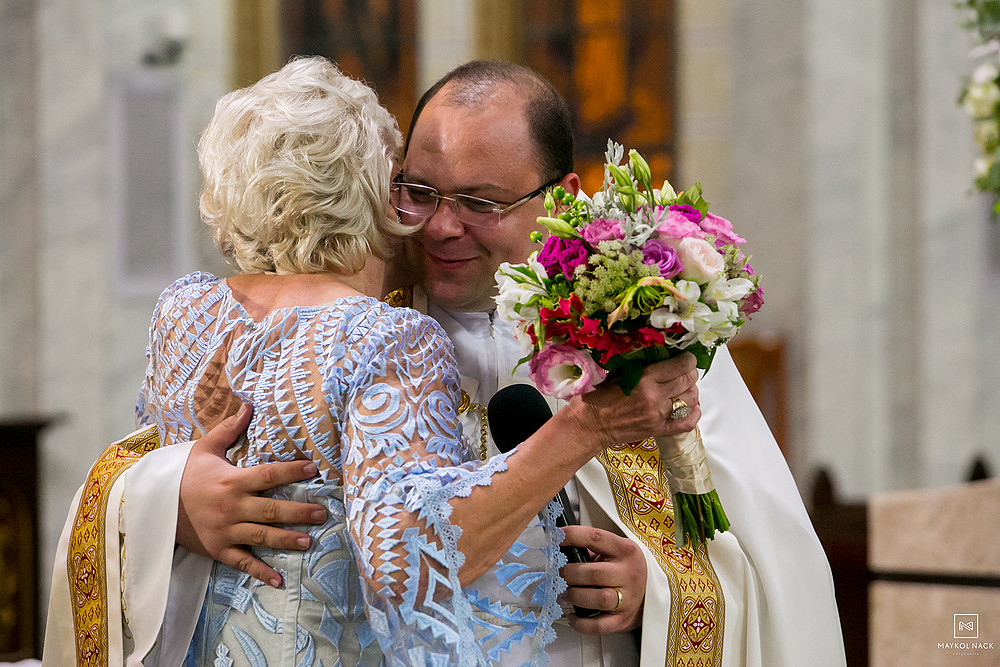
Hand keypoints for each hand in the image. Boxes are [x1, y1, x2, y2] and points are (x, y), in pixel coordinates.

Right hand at [177, 403, 326, 587]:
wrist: (152, 506)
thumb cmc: (184, 475)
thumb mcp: (204, 449)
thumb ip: (229, 429)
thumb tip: (248, 405)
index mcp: (231, 482)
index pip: (268, 475)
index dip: (291, 471)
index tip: (313, 468)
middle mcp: (231, 508)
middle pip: (271, 510)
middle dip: (299, 512)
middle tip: (322, 513)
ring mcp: (225, 531)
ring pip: (261, 537)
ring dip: (286, 540)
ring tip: (309, 542)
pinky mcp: (218, 550)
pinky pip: (242, 563)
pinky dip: (261, 572)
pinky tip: (279, 579)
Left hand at [560, 525, 645, 634]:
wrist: (651, 593)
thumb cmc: (625, 569)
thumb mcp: (615, 551)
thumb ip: (591, 549)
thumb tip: (559, 549)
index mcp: (624, 550)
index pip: (595, 538)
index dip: (572, 536)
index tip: (555, 538)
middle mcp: (628, 573)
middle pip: (593, 573)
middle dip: (569, 573)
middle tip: (558, 574)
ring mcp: (627, 598)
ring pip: (598, 598)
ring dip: (575, 596)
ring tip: (565, 593)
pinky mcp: (622, 619)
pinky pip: (599, 625)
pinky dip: (582, 623)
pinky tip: (573, 616)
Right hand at [571, 353, 701, 449]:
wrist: (589, 425)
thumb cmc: (599, 398)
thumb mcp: (619, 374)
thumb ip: (643, 367)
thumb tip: (663, 358)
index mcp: (644, 379)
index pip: (680, 366)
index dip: (688, 360)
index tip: (687, 358)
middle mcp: (655, 397)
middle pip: (687, 381)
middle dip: (690, 373)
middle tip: (687, 371)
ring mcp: (659, 415)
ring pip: (690, 400)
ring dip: (691, 391)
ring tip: (685, 388)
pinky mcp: (659, 430)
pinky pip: (687, 423)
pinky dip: (693, 414)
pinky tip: (691, 407)